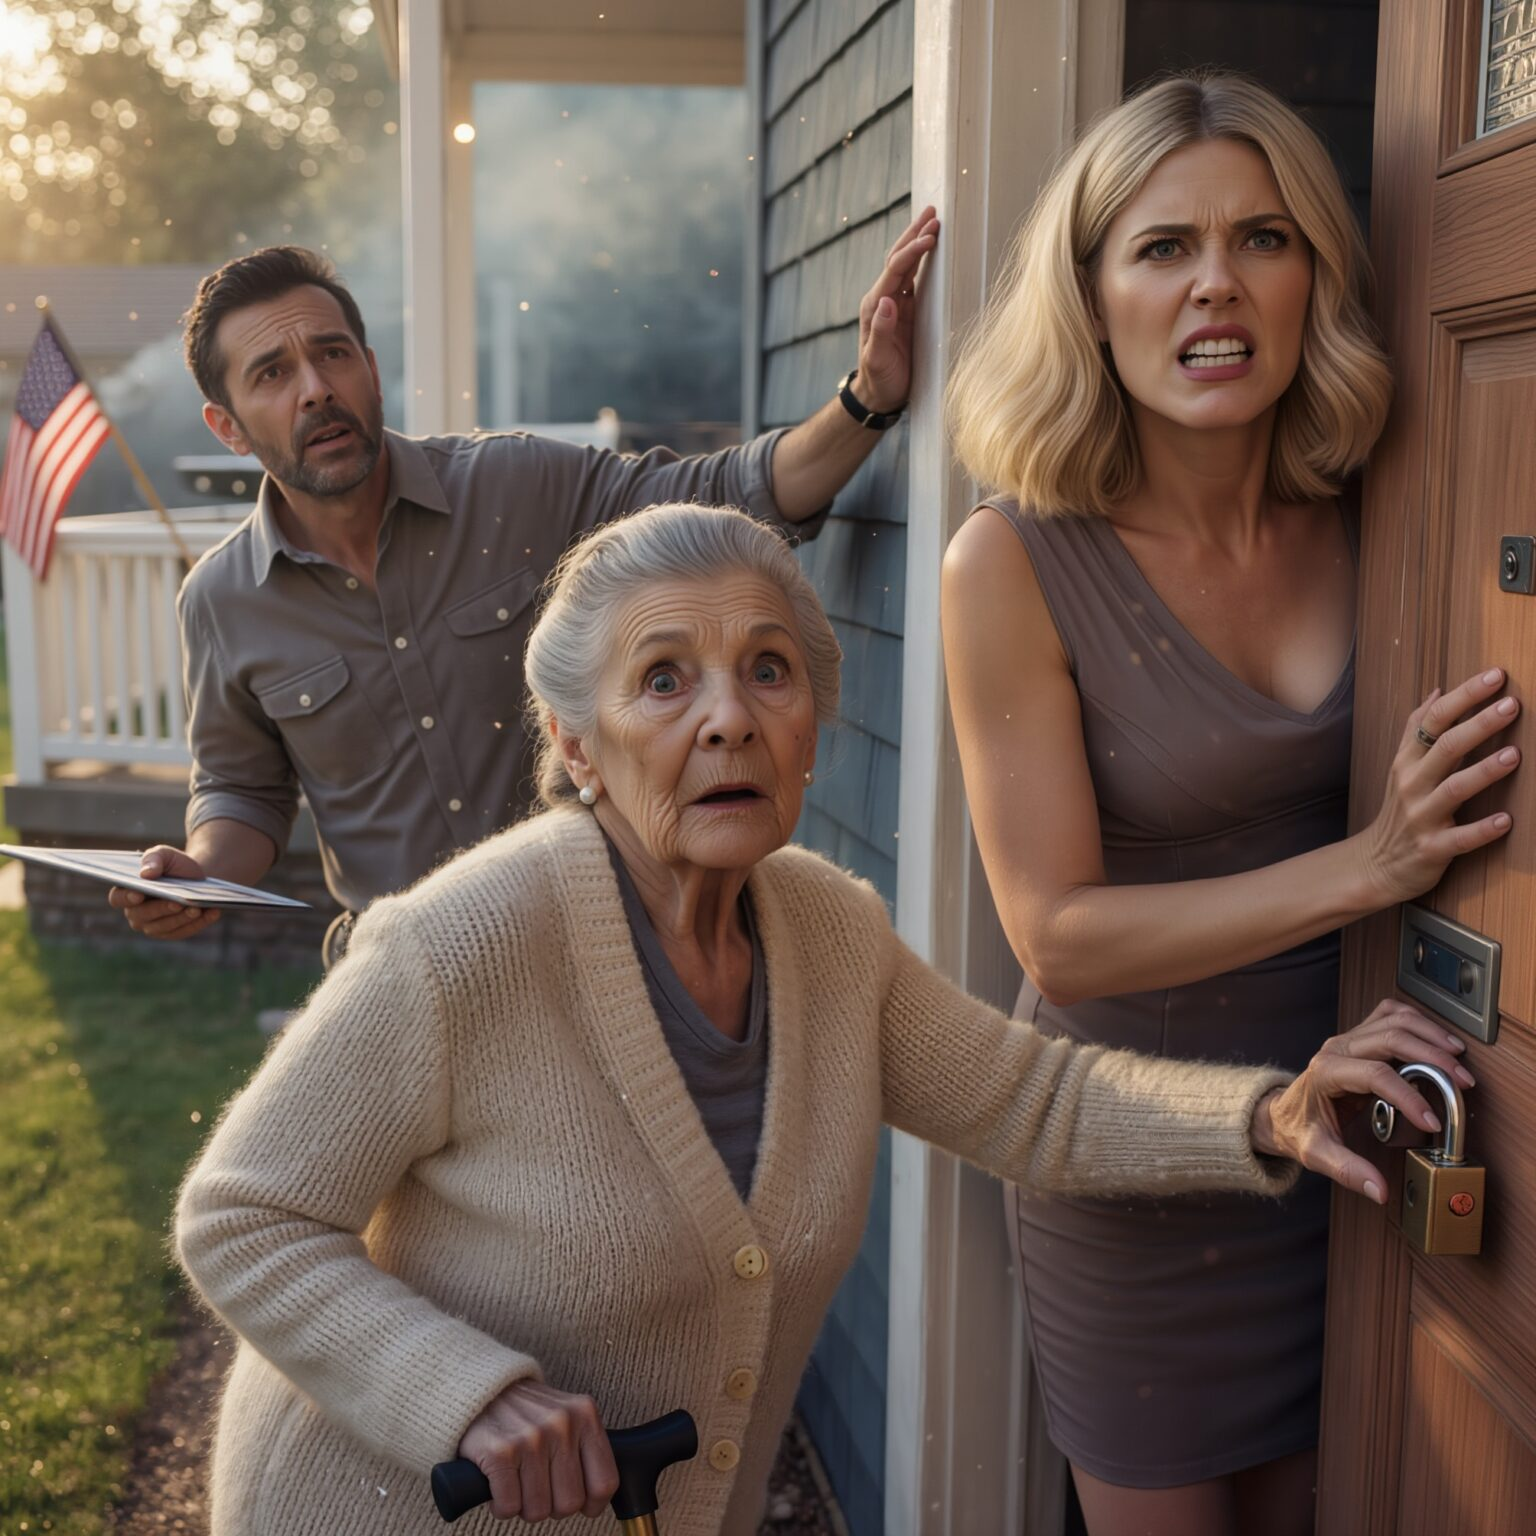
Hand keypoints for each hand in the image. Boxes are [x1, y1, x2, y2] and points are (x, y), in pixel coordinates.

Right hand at [107, 844, 220, 940]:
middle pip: (144, 915)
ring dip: (182, 918)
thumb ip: (153, 859)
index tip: (139, 895)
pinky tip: (212, 912)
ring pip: (165, 926)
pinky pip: (185, 931)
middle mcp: (136, 913)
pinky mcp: (173, 932)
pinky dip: (200, 922)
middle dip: (162, 909)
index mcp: (126, 892)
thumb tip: (146, 874)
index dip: (126, 898)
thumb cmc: (173, 865)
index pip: (118, 899)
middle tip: (179, 902)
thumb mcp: (164, 854)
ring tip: (197, 908)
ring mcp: (153, 926)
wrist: (194, 876)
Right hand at [457, 1380, 618, 1523]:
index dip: (592, 1504)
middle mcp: (561, 1424)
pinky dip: (501, 1506)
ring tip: (518, 1482)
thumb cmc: (528, 1412)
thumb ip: (585, 1447)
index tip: (581, 1505)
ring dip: (524, 1506)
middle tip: (538, 1487)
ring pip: (538, 1510)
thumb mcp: (568, 1416)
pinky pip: (509, 1507)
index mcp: (585, 1415)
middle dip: (552, 1506)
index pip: (604, 1482)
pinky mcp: (500, 1452)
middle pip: (570, 1503)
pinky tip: (499, 1484)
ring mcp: (531, 1438)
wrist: (481, 1388)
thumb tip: (598, 1498)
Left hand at [850, 204, 939, 413]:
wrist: (879, 394)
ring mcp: (895, 303)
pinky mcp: (905, 311)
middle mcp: (883, 299)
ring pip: (906, 264)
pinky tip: (932, 249)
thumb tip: (887, 301)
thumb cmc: (879, 378)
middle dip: (914, 234)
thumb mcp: (878, 359)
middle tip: (932, 212)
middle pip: (898, 258)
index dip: (912, 251)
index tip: (930, 238)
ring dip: (918, 241)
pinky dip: (923, 260)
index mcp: (876, 305)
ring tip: (933, 220)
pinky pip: (914, 279)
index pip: (895, 269)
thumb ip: (880, 331)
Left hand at [1251, 999, 1474, 1202]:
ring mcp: (1348, 1039)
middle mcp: (1337, 1048)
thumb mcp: (1315, 1153)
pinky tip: (1437, 1039)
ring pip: (1393, 1020)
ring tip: (1458, 1059)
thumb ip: (1347, 1170)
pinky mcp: (1358, 1037)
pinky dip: (1417, 1022)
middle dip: (1431, 1058)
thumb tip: (1378, 1190)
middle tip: (1461, 1082)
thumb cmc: (1298, 1129)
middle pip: (1390, 1038)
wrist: (1282, 1112)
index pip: (1375, 1075)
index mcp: (1325, 1072)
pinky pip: (1389, 1015)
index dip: (1408, 1096)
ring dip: (1429, 1035)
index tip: (1431, 1120)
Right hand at [1358, 667, 1519, 905]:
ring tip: (1514, 755)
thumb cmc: (1398, 811)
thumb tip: (1437, 690)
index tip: (1495, 676)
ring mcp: (1421, 817)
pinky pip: (1460, 838)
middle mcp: (1412, 784)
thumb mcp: (1402, 766)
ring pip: (1454, 789)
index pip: (1433, 719)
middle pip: (1446, 748)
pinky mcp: (1432, 848)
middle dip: (1480, 724)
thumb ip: (1418, 729)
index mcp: (1407, 761)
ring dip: (1484, 771)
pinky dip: (1482, 829)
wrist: (1376, 864)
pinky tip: (1505, 820)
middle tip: (1512, 705)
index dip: (1464, 696)